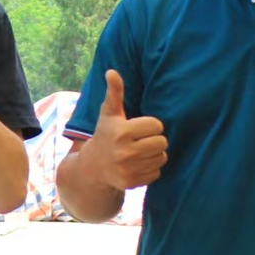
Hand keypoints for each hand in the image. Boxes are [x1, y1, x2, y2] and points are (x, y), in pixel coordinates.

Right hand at [89, 70, 166, 189]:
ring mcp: (128, 169)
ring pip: (162, 158)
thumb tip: (111, 71)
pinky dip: (151, 169)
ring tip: (139, 153)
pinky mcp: (132, 183)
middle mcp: (124, 151)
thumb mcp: (108, 114)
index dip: (150, 126)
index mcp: (121, 132)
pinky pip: (157, 172)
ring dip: (154, 155)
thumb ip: (114, 93)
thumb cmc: (105, 135)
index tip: (138, 128)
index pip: (157, 125)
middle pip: (162, 142)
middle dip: (154, 140)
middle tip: (141, 141)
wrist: (92, 169)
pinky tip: (137, 165)